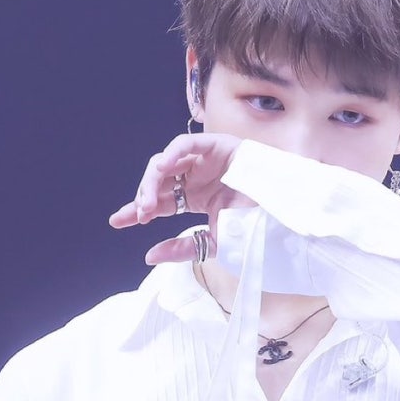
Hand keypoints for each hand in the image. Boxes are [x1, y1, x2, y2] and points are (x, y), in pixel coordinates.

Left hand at [109, 132, 254, 263]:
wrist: (282, 214)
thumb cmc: (254, 227)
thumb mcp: (213, 244)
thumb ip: (183, 249)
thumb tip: (149, 256)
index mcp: (194, 197)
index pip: (158, 201)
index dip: (136, 209)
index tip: (117, 221)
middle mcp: (196, 177)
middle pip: (158, 181)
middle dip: (144, 196)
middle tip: (141, 214)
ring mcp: (205, 161)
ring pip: (166, 162)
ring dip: (153, 180)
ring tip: (150, 201)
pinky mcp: (216, 146)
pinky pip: (186, 144)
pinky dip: (171, 153)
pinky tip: (163, 168)